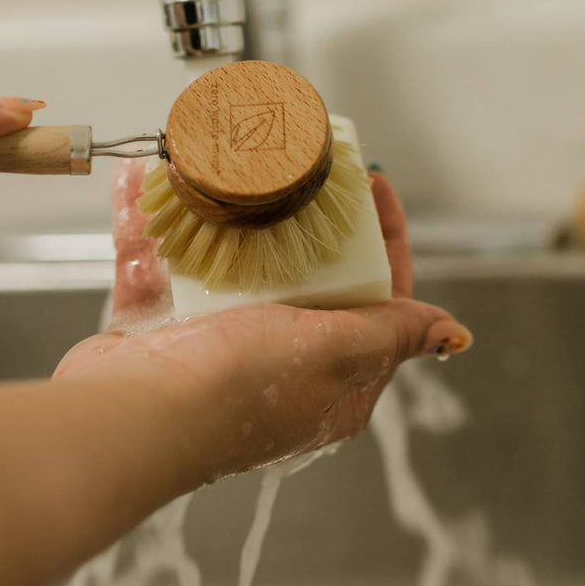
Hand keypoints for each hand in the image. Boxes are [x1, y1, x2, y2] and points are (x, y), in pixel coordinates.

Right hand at [56, 160, 472, 483]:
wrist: (129, 424)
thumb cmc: (238, 390)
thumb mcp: (333, 352)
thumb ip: (390, 334)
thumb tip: (454, 334)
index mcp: (333, 380)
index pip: (377, 298)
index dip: (380, 236)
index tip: (371, 181)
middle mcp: (278, 367)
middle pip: (304, 275)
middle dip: (299, 215)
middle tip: (299, 163)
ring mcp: (215, 351)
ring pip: (227, 266)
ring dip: (220, 213)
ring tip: (224, 162)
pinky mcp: (159, 336)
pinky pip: (161, 270)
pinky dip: (154, 228)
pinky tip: (146, 182)